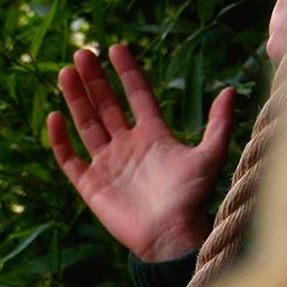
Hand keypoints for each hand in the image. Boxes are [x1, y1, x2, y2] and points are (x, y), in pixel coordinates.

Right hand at [49, 45, 236, 261]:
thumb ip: (219, 124)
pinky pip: (70, 159)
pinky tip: (55, 117)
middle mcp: (129, 146)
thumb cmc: (193, 199)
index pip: (137, 95)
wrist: (172, 237)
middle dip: (95, 79)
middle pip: (107, 105)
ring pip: (86, 124)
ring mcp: (108, 165)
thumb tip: (230, 91)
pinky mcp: (91, 185)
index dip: (127, 72)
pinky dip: (61, 140)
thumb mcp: (210, 156)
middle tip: (83, 53)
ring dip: (76, 99)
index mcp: (154, 135)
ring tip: (66, 72)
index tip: (115, 48)